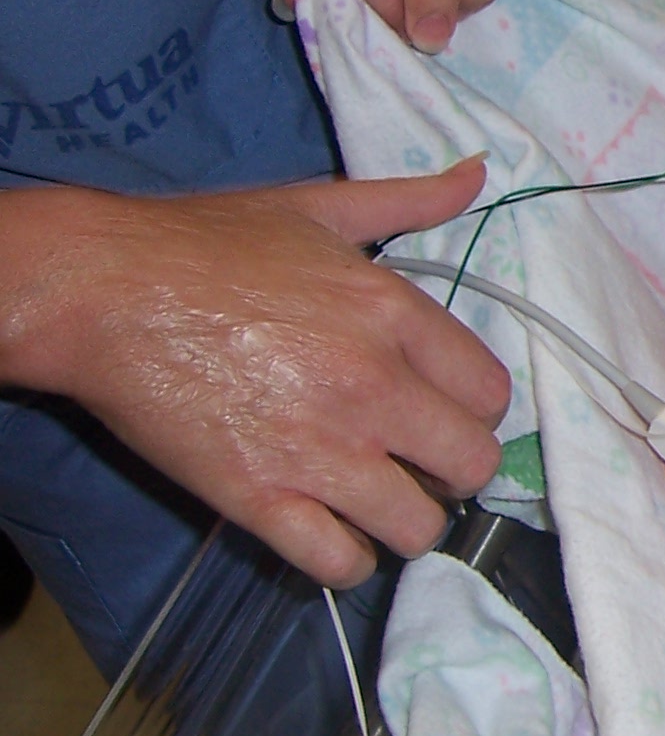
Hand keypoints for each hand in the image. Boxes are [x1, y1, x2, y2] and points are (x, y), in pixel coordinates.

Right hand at [0, 161, 511, 587]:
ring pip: (417, 527)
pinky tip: (332, 533)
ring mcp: (318, 450)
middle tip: (421, 463)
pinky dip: (345, 559)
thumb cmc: (206, 243)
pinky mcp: (258, 497)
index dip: (476, 410)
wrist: (102, 289)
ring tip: (379, 502)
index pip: (491, 394)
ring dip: (405, 522)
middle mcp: (372, 389)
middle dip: (454, 470)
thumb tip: (477, 173)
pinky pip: (339, 562)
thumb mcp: (319, 207)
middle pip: (473, 464)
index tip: (447, 411)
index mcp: (394, 316)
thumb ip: (409, 198)